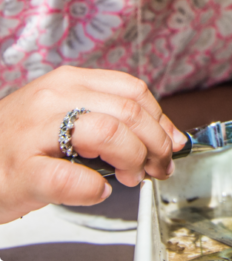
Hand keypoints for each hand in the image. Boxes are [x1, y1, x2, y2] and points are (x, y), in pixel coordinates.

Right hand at [0, 66, 185, 222]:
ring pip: (106, 133)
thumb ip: (111, 118)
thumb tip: (169, 137)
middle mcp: (52, 99)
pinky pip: (69, 178)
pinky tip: (98, 190)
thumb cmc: (18, 144)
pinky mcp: (18, 172)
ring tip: (132, 177)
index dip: (160, 118)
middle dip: (155, 142)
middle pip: (127, 111)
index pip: (133, 90)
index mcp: (69, 81)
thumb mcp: (64, 116)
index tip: (172, 142)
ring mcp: (33, 133)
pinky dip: (93, 188)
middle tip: (159, 166)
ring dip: (132, 159)